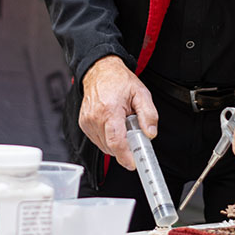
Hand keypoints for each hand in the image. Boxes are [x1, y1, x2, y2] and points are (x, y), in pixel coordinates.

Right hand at [79, 55, 158, 170]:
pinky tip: (112, 123)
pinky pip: (98, 140)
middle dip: (125, 146)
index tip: (133, 163)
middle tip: (133, 132)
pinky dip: (107, 137)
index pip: (116, 142)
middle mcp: (95, 117)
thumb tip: (150, 133)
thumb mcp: (141, 93)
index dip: (126, 156)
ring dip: (116, 141)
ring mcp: (87, 121)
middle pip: (111, 147)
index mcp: (110, 110)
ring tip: (121, 123)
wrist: (100, 71)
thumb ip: (148, 114)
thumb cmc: (119, 81)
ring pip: (104, 146)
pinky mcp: (84, 124)